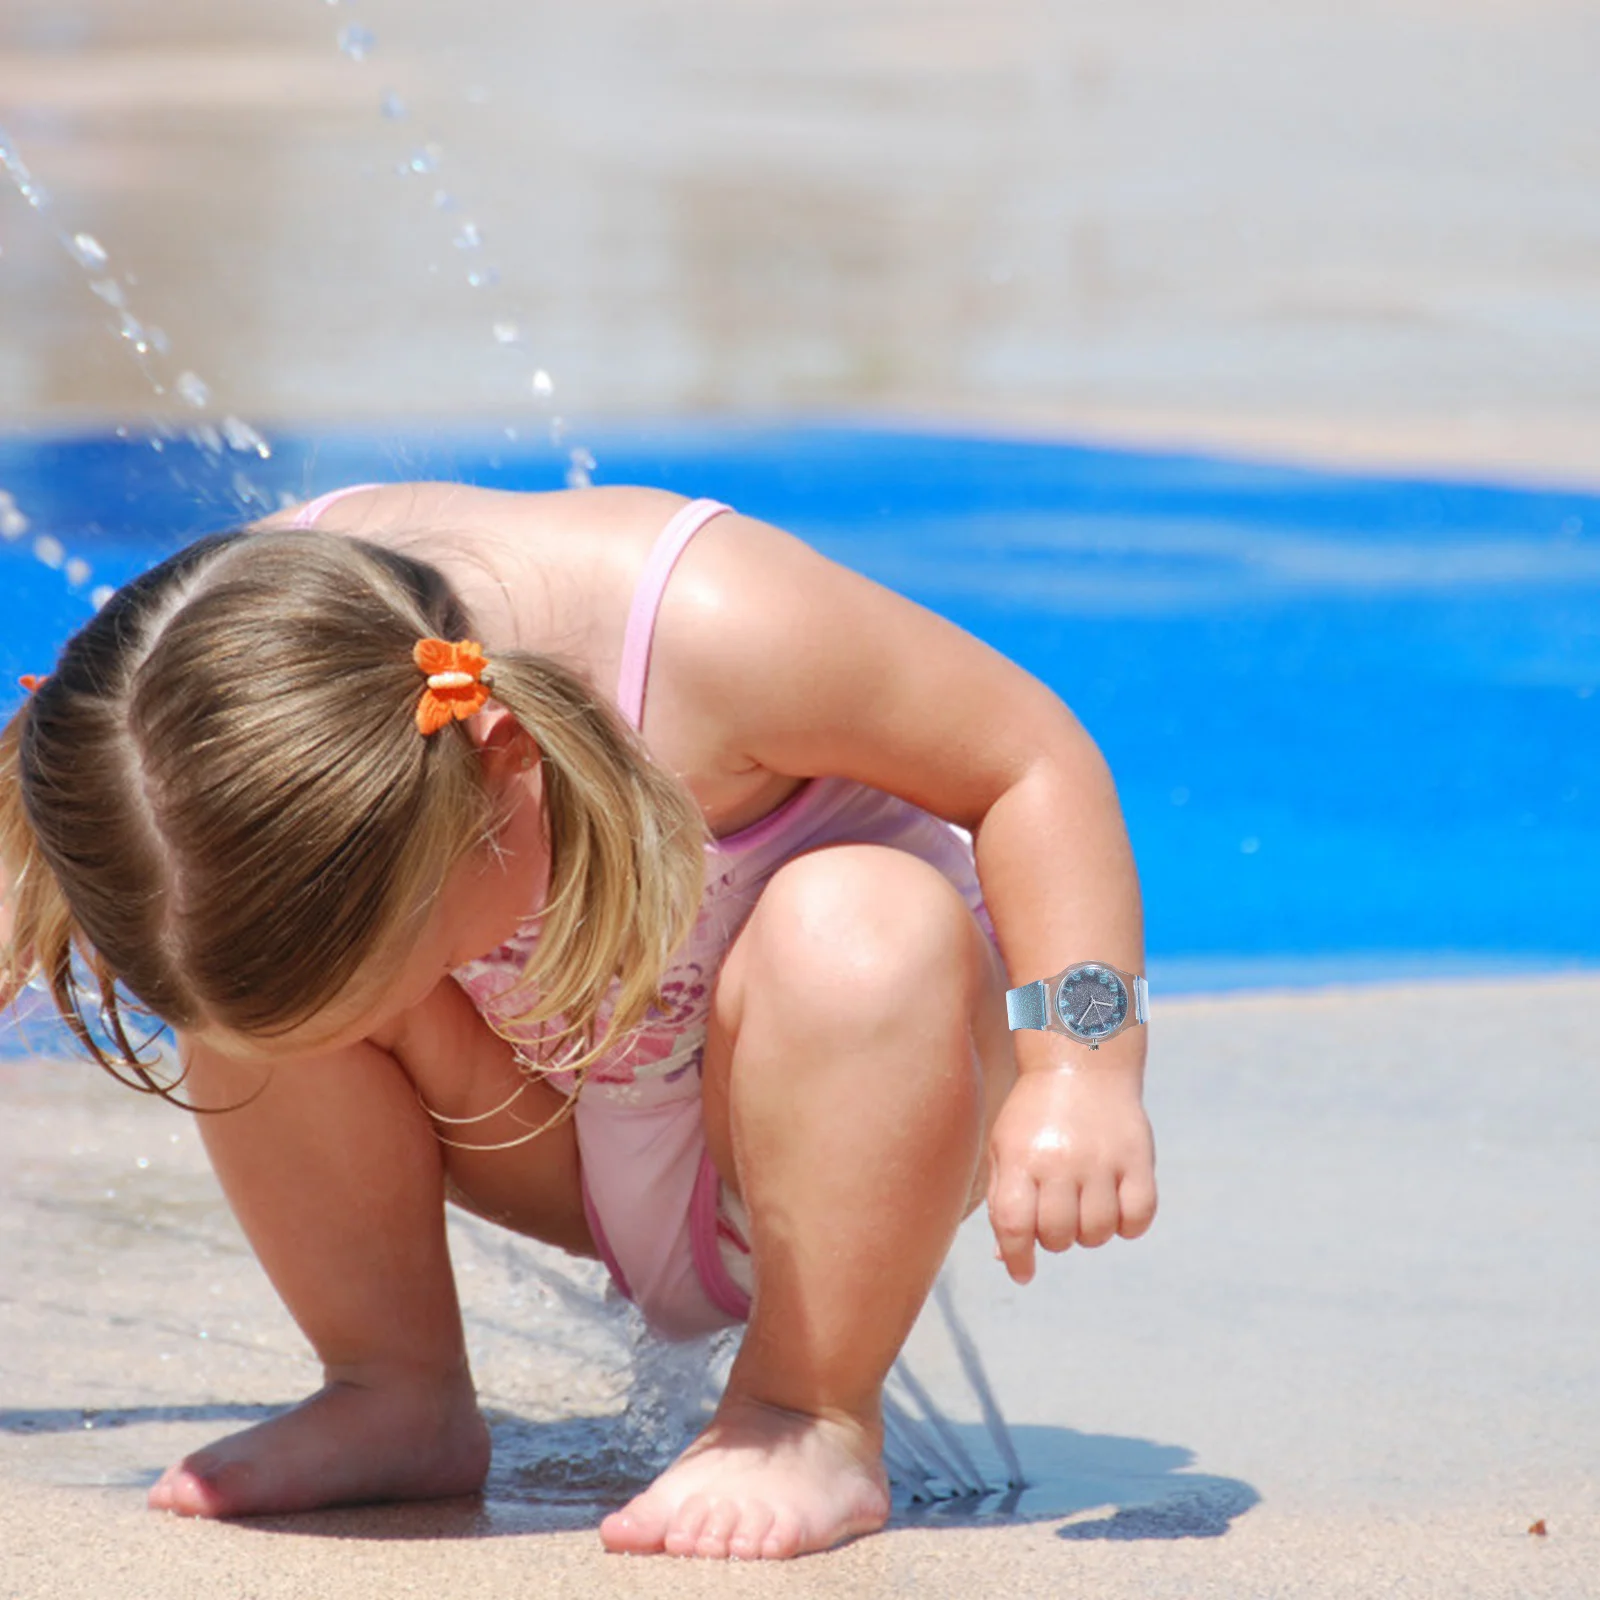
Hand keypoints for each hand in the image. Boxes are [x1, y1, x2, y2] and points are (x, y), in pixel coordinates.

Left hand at [986, 1066, 1156, 1283]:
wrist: (1081, 1063)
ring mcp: (1102, 1159)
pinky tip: (1115, 1207)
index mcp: (1021, 1156)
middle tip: (1057, 1218)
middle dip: (1055, 1239)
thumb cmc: (1035, 1115)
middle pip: (1058, 1235)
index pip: (1015, 1225)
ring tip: (1084, 1207)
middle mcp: (1060, 1159)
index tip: (1023, 1272)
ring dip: (1090, 1233)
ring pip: (1098, 1232)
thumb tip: (1006, 1257)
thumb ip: (1003, 1200)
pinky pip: (1139, 1217)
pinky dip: (1128, 1225)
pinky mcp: (1137, 1157)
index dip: (1017, 1258)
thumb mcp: (1005, 1147)